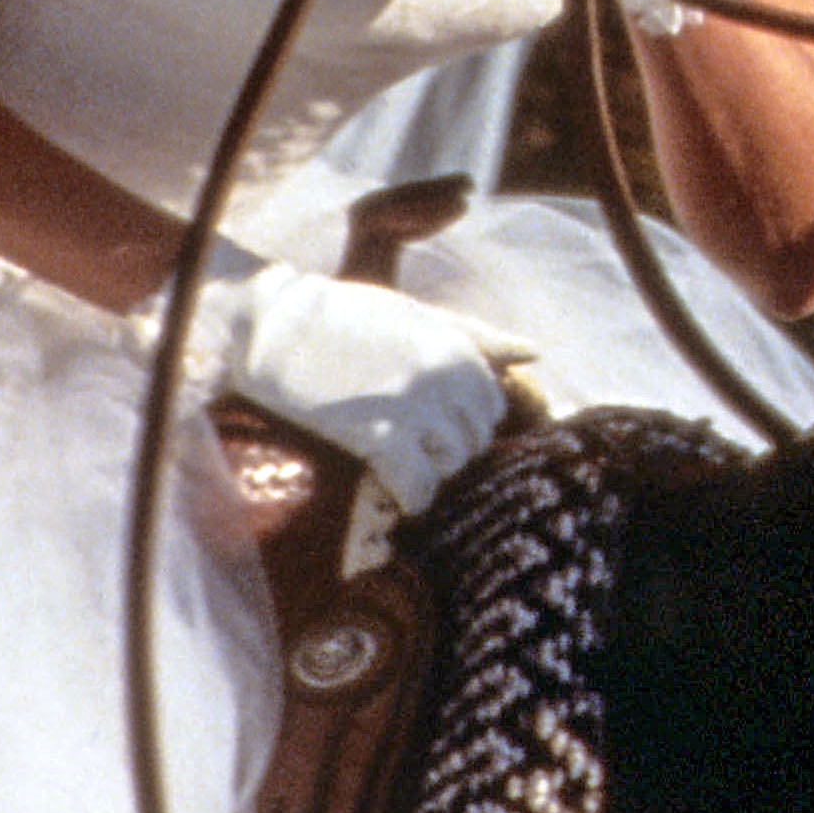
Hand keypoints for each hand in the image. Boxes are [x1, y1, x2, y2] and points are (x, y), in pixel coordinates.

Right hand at [174, 255, 521, 517]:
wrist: (278, 326)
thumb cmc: (345, 316)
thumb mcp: (418, 315)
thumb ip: (478, 335)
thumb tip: (534, 352)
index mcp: (457, 347)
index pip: (491, 408)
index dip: (463, 424)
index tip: (433, 429)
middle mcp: (446, 377)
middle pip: (473, 442)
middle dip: (448, 452)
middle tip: (411, 451)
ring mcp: (415, 407)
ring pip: (450, 466)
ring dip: (429, 474)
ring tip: (398, 465)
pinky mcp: (380, 435)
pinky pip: (417, 486)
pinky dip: (410, 497)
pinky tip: (393, 492)